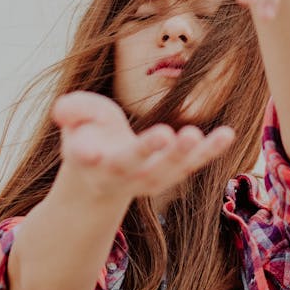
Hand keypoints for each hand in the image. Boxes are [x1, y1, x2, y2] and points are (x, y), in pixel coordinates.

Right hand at [50, 91, 235, 199]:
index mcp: (90, 160)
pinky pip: (193, 164)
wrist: (104, 179)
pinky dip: (210, 151)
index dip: (86, 153)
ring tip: (196, 135)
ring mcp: (149, 177)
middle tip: (166, 134)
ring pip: (167, 170)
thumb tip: (61, 110)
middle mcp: (120, 174)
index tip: (89, 151)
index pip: (86, 157)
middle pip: (134, 165)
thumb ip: (71, 111)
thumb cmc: (90, 137)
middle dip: (149, 151)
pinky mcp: (172, 173)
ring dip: (184, 155)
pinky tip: (228, 134)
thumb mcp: (75, 121)